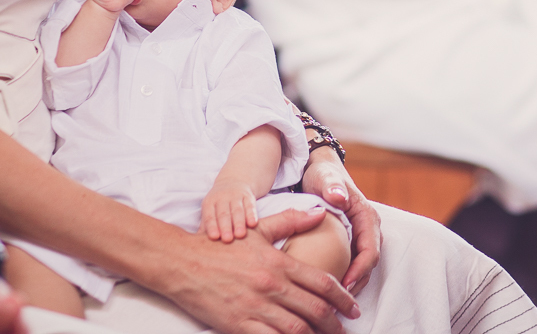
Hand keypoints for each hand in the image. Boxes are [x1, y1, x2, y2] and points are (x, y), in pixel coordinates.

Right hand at [161, 209, 360, 333]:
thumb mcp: (257, 229)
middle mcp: (271, 286)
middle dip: (335, 324)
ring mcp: (255, 307)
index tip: (353, 308)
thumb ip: (290, 221)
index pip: (322, 283)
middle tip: (344, 329)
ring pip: (297, 329)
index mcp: (278, 263)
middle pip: (315, 310)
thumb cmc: (221, 246)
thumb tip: (320, 213)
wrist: (182, 262)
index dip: (343, 298)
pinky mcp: (239, 325)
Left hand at [200, 179, 258, 242]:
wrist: (233, 181)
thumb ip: (205, 226)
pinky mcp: (248, 196)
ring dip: (239, 223)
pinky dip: (252, 215)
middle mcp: (222, 198)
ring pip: (237, 210)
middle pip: (223, 214)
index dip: (212, 226)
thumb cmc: (218, 203)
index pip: (210, 216)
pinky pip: (250, 206)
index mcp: (209, 203)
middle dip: (225, 226)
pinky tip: (253, 224)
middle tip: (227, 239)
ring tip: (240, 234)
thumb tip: (197, 244)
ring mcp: (235, 196)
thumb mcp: (209, 210)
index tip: (214, 237)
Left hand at [300, 153, 382, 292]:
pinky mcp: (352, 240)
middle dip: (356, 283)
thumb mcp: (325, 178)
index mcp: (367, 217)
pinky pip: (353, 262)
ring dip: (352, 282)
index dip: (359, 271)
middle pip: (368, 264)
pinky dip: (345, 275)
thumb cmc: (323, 174)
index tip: (344, 285)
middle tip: (338, 300)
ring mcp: (362, 235)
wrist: (320, 170)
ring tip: (333, 298)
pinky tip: (329, 286)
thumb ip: (332, 186)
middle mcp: (369, 228)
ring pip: (362, 266)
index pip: (370, 251)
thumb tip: (339, 197)